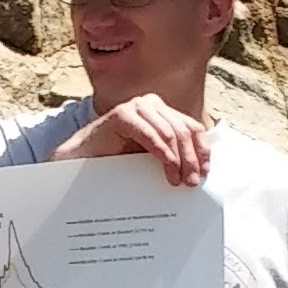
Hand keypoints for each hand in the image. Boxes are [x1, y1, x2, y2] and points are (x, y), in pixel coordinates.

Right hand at [58, 93, 211, 187]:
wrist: (81, 161)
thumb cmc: (116, 161)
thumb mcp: (151, 158)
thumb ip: (172, 156)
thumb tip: (198, 172)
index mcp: (162, 113)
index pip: (192, 127)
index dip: (202, 149)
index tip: (205, 171)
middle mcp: (152, 105)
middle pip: (184, 130)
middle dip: (191, 158)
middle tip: (192, 182)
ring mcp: (137, 107)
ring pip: (170, 132)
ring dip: (178, 159)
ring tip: (178, 181)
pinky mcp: (122, 115)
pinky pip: (150, 133)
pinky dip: (162, 151)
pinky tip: (168, 167)